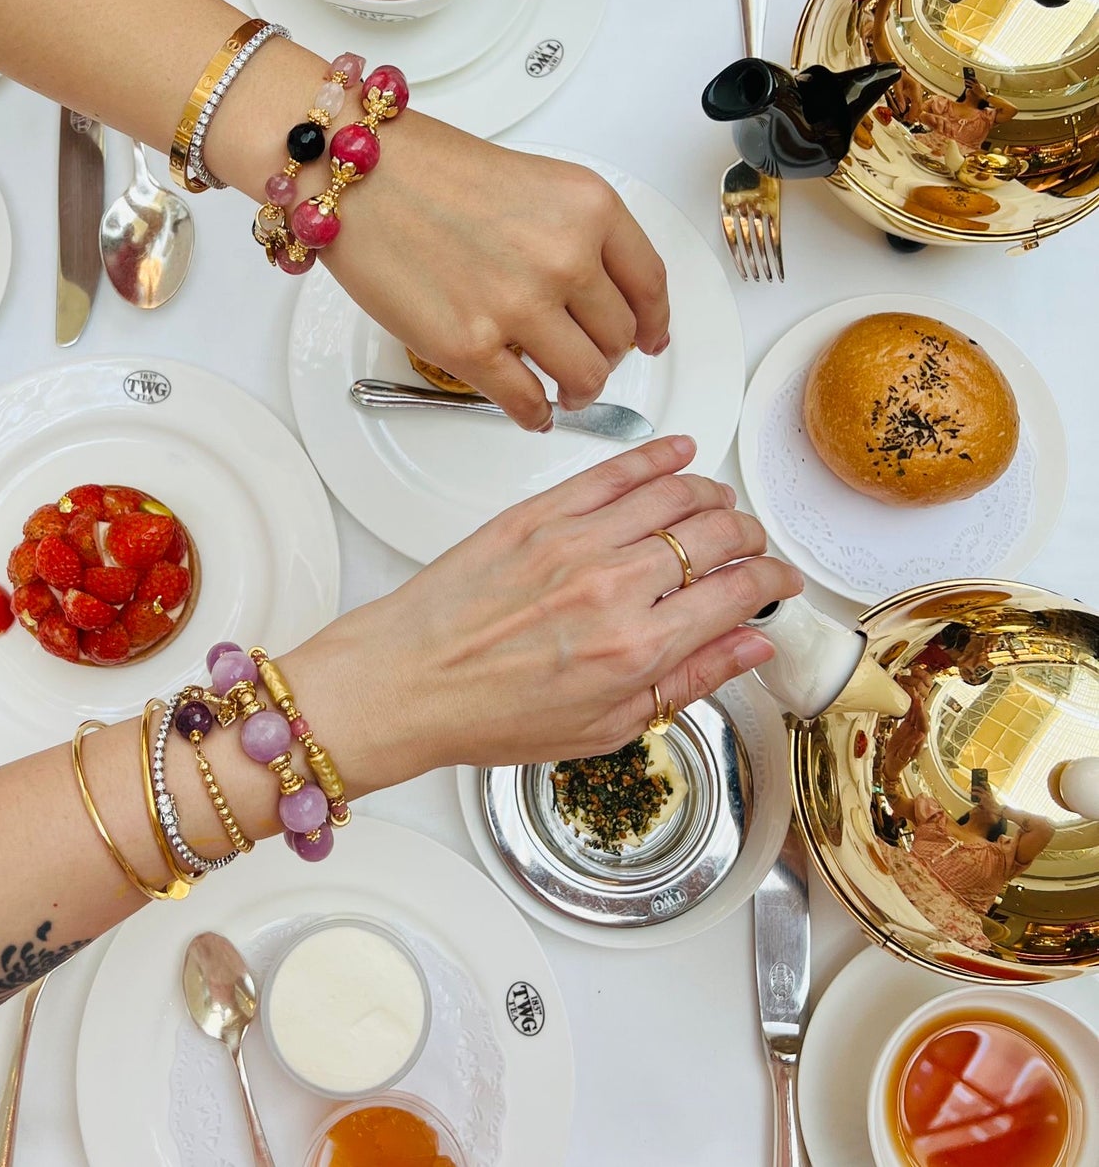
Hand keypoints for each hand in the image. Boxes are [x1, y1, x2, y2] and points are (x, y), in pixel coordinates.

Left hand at [287, 436, 802, 787]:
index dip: (773, 583)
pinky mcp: (537, 513)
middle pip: (717, 535)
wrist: (405, 681)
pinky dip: (656, 456)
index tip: (778, 584)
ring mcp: (574, 541)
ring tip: (720, 508)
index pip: (737, 593)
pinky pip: (613, 470)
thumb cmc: (489, 714)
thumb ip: (686, 681)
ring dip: (713, 496)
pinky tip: (679, 454)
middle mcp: (613, 586)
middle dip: (751, 538)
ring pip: (675, 493)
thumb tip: (751, 648)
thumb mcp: (603, 728)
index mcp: (636, 649)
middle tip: (752, 549)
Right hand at [327, 112, 670, 429]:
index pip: (650, 284)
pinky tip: (531, 410)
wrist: (358, 176)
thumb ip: (576, 232)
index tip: (652, 338)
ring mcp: (519, 306)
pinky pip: (527, 403)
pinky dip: (535, 416)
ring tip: (563, 391)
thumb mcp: (535, 180)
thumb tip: (602, 293)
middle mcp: (564, 257)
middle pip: (620, 337)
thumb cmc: (427, 170)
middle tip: (589, 360)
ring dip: (579, 392)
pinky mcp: (471, 347)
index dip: (655, 322)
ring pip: (585, 377)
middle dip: (608, 356)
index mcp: (589, 208)